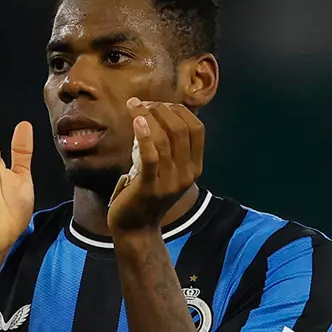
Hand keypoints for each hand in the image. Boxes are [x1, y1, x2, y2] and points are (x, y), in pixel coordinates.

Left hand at [107, 99, 204, 233]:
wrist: (136, 228)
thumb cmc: (146, 193)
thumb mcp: (165, 170)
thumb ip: (168, 148)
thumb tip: (155, 112)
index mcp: (194, 167)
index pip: (197, 128)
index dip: (178, 110)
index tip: (157, 103)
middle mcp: (187, 174)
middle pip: (181, 129)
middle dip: (161, 109)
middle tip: (141, 103)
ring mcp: (170, 182)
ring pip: (165, 139)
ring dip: (148, 117)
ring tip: (134, 107)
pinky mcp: (150, 188)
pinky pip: (151, 157)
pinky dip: (145, 135)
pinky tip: (136, 121)